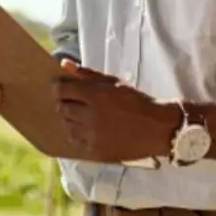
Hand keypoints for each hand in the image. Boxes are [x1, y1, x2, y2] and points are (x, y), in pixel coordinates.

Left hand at [52, 60, 177, 162]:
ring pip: (67, 126)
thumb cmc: (136, 101)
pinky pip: (76, 142)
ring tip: (82, 116)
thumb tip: (64, 64)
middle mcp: (91, 116)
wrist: (157, 128)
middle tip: (73, 102)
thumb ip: (87, 74)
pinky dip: (79, 135)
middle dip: (64, 103)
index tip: (59, 87)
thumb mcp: (113, 82)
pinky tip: (89, 130)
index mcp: (95, 95)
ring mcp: (93, 136)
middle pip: (62, 108)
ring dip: (70, 120)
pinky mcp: (96, 151)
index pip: (62, 90)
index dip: (57, 87)